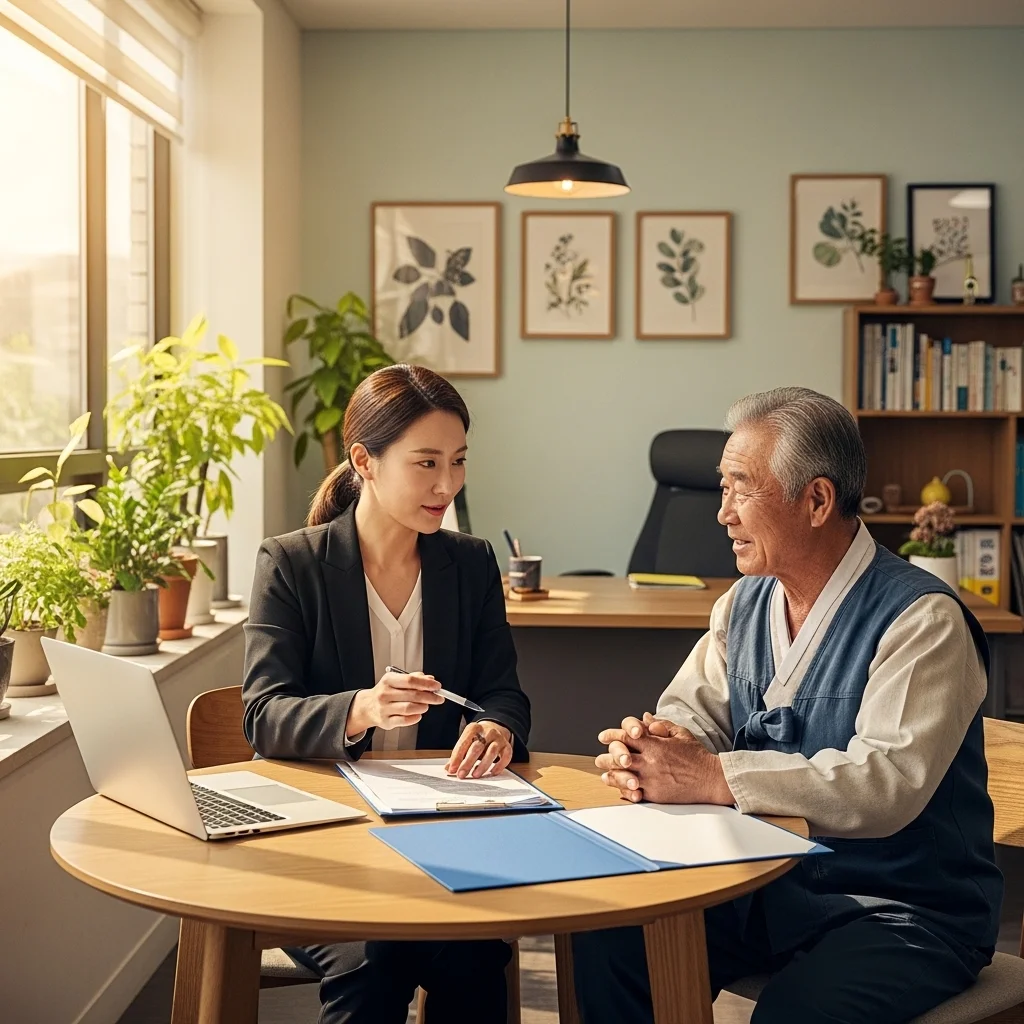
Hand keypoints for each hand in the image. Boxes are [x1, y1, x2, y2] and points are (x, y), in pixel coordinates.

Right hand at [346, 670, 443, 737]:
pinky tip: (418, 714)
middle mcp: (384, 694)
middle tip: (438, 698)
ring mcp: (384, 708)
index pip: (410, 680)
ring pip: (409, 708)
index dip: (426, 683)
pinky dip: (415, 717)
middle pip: (412, 695)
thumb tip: (430, 679)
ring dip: (423, 707)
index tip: (437, 686)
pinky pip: (405, 720)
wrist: (368, 706)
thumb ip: (414, 678)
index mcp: (388, 680)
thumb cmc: (386, 692)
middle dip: (429, 697)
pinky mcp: (385, 722)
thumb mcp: (397, 680)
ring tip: (426, 705)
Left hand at [446, 720, 512, 778]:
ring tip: (475, 775)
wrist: (495, 727)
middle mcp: (488, 732)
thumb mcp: (467, 741)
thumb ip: (458, 754)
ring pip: (491, 752)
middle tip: (461, 774)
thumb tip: (449, 768)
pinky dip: (499, 766)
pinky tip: (492, 773)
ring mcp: (499, 738)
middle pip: (477, 747)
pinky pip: (506, 756)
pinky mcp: (507, 746)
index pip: (464, 742)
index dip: (457, 757)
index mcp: (474, 728)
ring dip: (482, 765)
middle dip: (468, 762)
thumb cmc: (478, 737)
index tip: (452, 769)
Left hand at [595, 712, 733, 804]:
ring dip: (610, 775)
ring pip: (621, 776)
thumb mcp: (680, 734)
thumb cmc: (697, 755)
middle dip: (607, 756)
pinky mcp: (654, 795)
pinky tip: (619, 788)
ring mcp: (651, 779)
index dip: (612, 735)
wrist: (711, 779)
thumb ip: (660, 725)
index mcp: (655, 744)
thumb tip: (645, 718)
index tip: (603, 736)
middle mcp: (650, 761)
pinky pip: (632, 793)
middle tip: (599, 758)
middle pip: (618, 756)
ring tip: (605, 774)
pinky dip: (623, 791)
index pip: (626, 736)